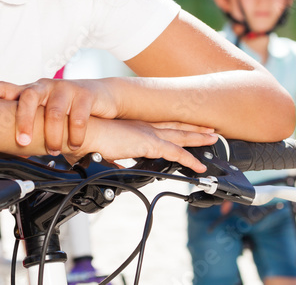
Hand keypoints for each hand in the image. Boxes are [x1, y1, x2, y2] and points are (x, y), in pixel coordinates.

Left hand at [0, 78, 118, 154]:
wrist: (102, 96)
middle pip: (29, 97)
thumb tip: (6, 150)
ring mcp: (64, 88)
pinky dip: (75, 135)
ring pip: (54, 112)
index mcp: (31, 92)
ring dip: (53, 135)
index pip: (7, 87)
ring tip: (53, 150)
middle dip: (24, 121)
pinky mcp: (84, 94)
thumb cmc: (67, 107)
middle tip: (23, 142)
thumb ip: (28, 125)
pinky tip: (74, 144)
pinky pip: (78, 117)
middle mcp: (45, 87)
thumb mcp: (44, 112)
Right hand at [72, 117, 218, 173]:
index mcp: (134, 127)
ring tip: (213, 139)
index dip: (175, 127)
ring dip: (198, 138)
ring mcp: (148, 134)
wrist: (81, 132)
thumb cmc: (87, 138)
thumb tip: (116, 168)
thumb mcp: (104, 152)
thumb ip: (114, 160)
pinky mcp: (149, 144)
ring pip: (181, 137)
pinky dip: (189, 160)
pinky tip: (199, 166)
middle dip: (194, 128)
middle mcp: (144, 127)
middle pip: (176, 127)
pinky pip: (176, 153)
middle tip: (210, 128)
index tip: (187, 128)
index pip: (161, 127)